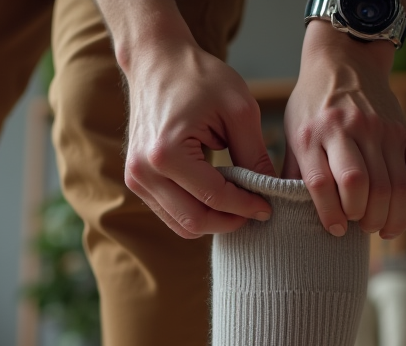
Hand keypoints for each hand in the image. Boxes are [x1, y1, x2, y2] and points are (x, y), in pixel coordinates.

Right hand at [121, 36, 277, 237]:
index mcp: (166, 153)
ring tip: (236, 203)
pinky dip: (195, 213)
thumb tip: (270, 190)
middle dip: (229, 221)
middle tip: (254, 209)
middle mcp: (144, 171)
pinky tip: (215, 196)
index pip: (214, 197)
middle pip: (194, 221)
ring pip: (181, 225)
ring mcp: (135, 178)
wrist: (156, 61)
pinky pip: (169, 214)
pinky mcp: (135, 180)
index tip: (269, 207)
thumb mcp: (238, 110)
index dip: (246, 207)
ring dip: (212, 220)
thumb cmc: (198, 77)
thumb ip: (254, 154)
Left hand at [283, 22, 405, 238]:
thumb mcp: (293, 134)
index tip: (335, 230)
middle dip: (363, 218)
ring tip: (382, 230)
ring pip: (393, 184)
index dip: (329, 213)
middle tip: (360, 228)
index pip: (322, 183)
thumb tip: (282, 215)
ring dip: (392, 216)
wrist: (342, 60)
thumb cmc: (311, 106)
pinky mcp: (404, 131)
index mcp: (314, 134)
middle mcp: (350, 130)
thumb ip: (292, 173)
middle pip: (362, 185)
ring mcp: (381, 130)